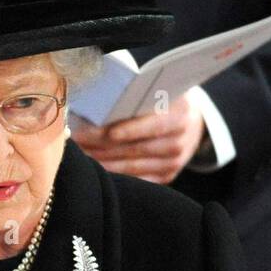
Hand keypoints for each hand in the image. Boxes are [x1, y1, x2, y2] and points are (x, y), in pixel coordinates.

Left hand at [73, 92, 206, 183]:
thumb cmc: (168, 100)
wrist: (194, 122)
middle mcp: (178, 141)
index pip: (149, 125)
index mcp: (179, 115)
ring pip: (131, 166)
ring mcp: (173, 162)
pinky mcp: (166, 176)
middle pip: (134, 148)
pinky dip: (115, 174)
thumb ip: (138, 96)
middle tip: (76, 140)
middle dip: (101, 145)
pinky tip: (96, 168)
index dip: (124, 130)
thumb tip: (100, 103)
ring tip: (81, 154)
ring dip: (103, 162)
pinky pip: (136, 179)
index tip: (98, 132)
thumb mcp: (161, 91)